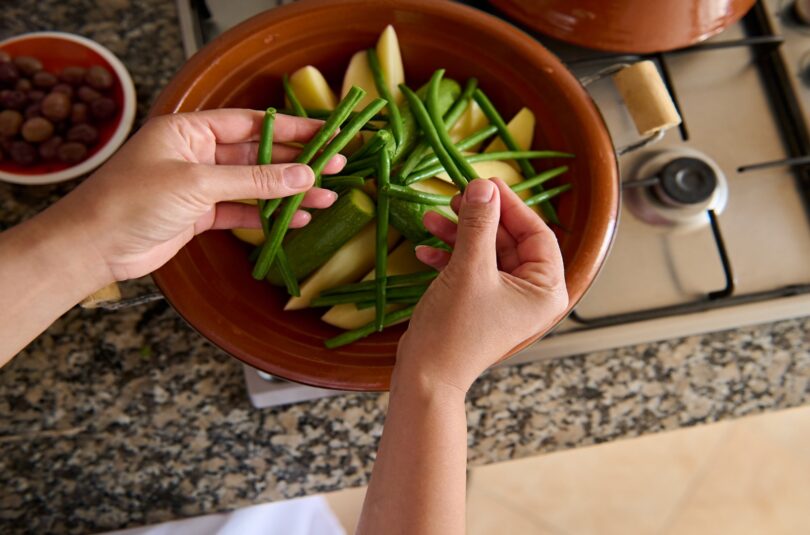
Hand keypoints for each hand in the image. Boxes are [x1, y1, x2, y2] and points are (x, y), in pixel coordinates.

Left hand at [49, 109, 344, 282]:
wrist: (94, 247)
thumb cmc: (133, 201)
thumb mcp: (198, 184)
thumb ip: (254, 180)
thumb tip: (304, 174)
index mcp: (190, 130)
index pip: (251, 124)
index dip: (292, 128)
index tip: (326, 132)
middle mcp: (197, 153)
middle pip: (258, 154)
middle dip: (297, 162)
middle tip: (336, 166)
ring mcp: (199, 185)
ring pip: (254, 185)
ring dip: (288, 192)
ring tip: (326, 197)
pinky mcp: (200, 215)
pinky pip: (242, 210)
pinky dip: (267, 216)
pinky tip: (296, 219)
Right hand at [396, 178, 568, 391]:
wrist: (425, 375)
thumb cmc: (455, 329)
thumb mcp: (469, 268)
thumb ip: (479, 223)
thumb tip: (483, 186)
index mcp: (546, 290)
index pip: (538, 233)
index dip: (511, 205)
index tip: (486, 183)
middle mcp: (531, 295)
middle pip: (510, 240)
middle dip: (479, 219)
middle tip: (456, 197)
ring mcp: (505, 300)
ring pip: (486, 252)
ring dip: (459, 234)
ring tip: (432, 219)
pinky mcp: (480, 303)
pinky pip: (471, 269)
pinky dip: (450, 256)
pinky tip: (425, 248)